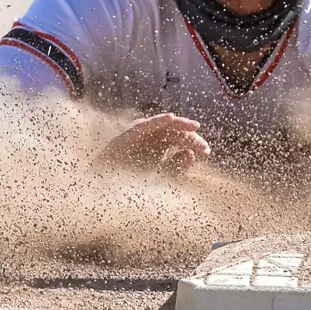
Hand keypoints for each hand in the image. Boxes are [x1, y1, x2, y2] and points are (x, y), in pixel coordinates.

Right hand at [95, 112, 209, 172]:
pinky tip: (170, 118)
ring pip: (162, 125)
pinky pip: (144, 126)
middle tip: (203, 146)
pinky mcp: (127, 136)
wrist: (104, 191)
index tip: (206, 151)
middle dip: (190, 136)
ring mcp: (139, 135)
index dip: (195, 142)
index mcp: (159, 146)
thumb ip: (175, 167)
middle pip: (175, 131)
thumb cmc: (131, 183)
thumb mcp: (160, 177)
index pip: (181, 139)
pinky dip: (157, 121)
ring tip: (194, 126)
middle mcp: (150, 138)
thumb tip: (191, 155)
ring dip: (179, 123)